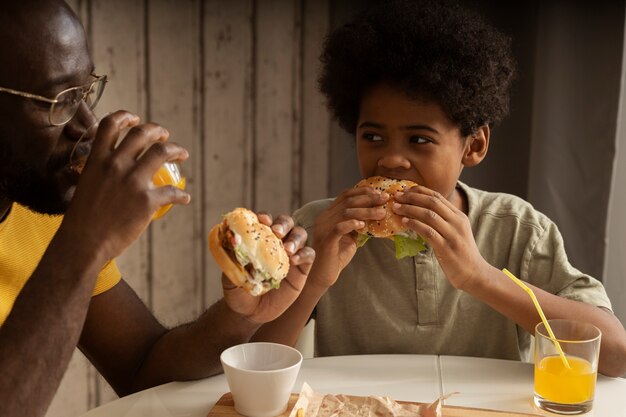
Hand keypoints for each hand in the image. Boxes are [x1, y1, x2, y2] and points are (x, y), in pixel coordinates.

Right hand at [60, 111, 190, 261]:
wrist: (84, 243)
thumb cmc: (82, 220)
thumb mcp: (86, 186)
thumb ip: (99, 174)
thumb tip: (110, 172)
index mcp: (97, 159)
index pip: (110, 124)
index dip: (125, 116)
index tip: (135, 118)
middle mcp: (115, 164)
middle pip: (141, 133)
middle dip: (157, 130)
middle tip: (164, 136)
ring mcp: (132, 181)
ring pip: (161, 152)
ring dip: (176, 149)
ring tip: (181, 153)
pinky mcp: (147, 200)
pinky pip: (172, 192)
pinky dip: (181, 194)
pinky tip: (184, 198)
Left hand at [222, 213, 314, 323]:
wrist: (251, 314)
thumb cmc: (239, 292)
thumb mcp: (230, 278)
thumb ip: (232, 261)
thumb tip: (231, 241)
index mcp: (259, 239)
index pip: (265, 221)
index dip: (265, 217)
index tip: (263, 221)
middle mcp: (277, 242)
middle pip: (286, 223)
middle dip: (283, 224)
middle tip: (277, 232)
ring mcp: (291, 254)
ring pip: (300, 235)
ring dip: (295, 238)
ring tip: (288, 250)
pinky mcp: (302, 269)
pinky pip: (309, 254)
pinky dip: (305, 253)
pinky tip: (296, 261)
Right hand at [308, 186, 388, 288]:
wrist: (321, 276)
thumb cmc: (336, 256)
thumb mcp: (350, 236)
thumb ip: (358, 224)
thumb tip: (377, 213)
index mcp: (329, 215)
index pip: (345, 195)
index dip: (363, 191)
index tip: (379, 193)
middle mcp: (324, 218)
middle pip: (348, 201)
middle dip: (368, 199)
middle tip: (384, 199)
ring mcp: (324, 229)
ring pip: (345, 213)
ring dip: (366, 211)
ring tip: (381, 212)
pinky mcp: (326, 241)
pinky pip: (338, 228)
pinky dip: (352, 224)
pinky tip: (363, 225)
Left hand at [393, 185, 488, 289]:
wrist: (475, 274)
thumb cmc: (461, 254)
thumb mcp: (456, 232)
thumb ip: (443, 221)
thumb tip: (420, 212)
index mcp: (459, 216)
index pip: (438, 197)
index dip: (420, 191)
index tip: (405, 190)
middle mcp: (457, 222)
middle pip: (432, 202)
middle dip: (412, 197)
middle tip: (397, 196)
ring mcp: (453, 235)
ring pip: (429, 215)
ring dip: (410, 209)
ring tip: (396, 208)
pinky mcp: (446, 248)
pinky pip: (428, 232)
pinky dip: (414, 224)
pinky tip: (404, 222)